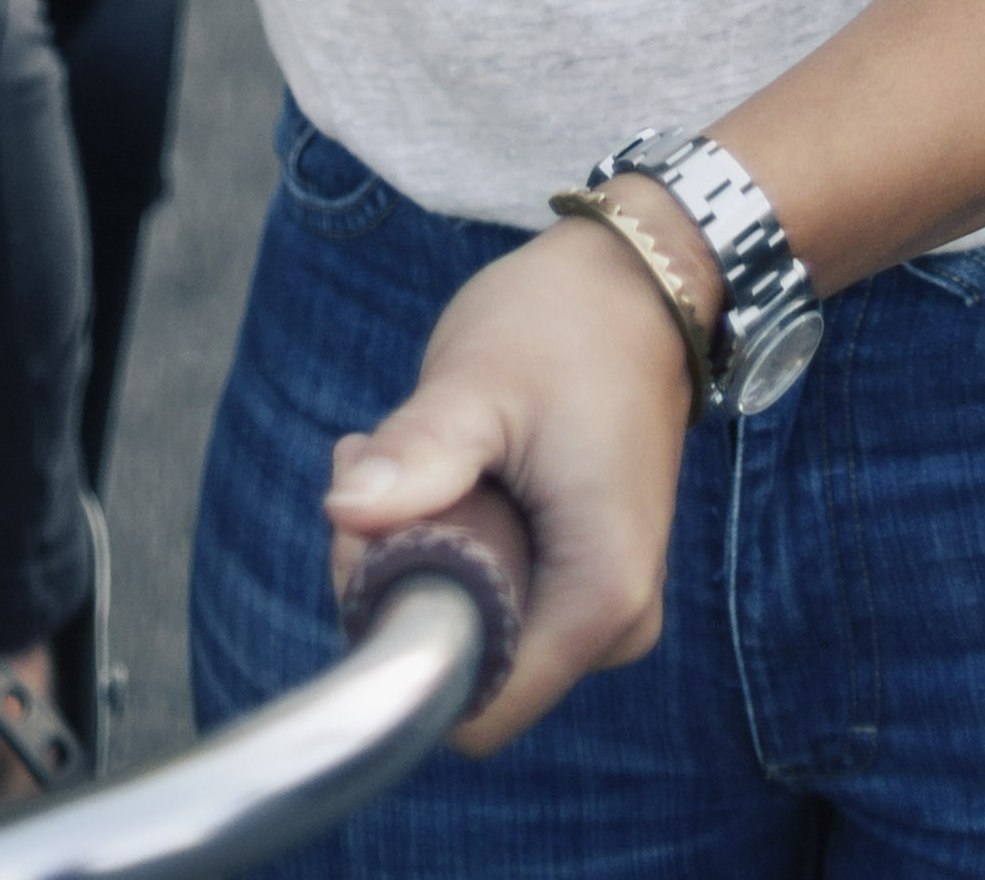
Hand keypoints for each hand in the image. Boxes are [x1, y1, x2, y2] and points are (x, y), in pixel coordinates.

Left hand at [322, 219, 701, 754]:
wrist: (640, 279)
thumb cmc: (566, 324)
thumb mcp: (480, 383)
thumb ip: (418, 455)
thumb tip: (343, 514)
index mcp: (598, 599)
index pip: (475, 706)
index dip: (402, 633)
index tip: (375, 535)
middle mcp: (611, 625)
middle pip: (468, 666)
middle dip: (398, 579)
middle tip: (376, 471)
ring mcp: (601, 603)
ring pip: (472, 624)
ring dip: (418, 548)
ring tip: (404, 449)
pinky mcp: (584, 573)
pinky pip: (495, 591)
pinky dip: (450, 536)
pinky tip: (436, 461)